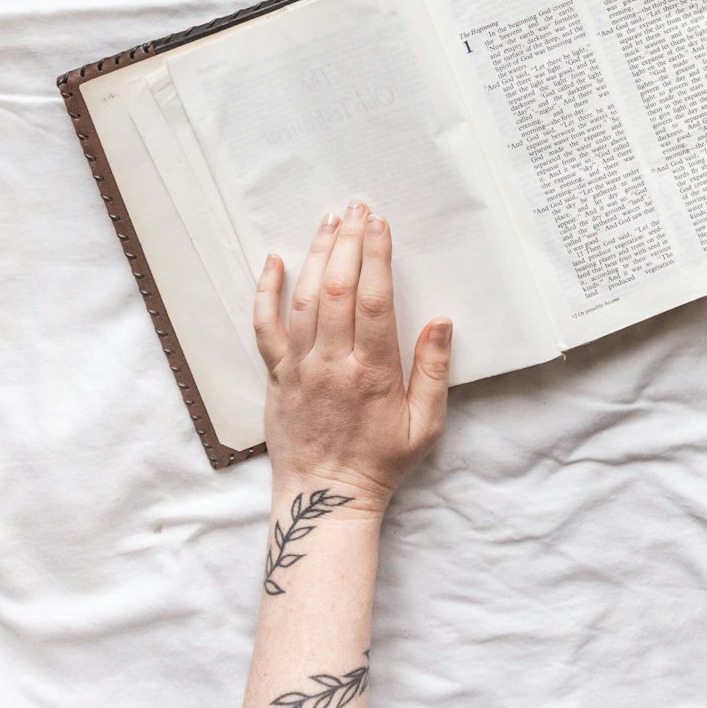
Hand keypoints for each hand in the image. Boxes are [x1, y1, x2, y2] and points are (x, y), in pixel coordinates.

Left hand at [252, 201, 453, 519]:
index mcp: (372, 373)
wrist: (324, 500)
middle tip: (357, 207)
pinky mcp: (276, 375)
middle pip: (337, 289)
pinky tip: (273, 261)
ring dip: (316, 254)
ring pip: (303, 299)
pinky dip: (265, 291)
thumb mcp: (425, 427)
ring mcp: (299, 367)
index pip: (373, 300)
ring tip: (328, 220)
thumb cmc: (381, 464)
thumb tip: (442, 323)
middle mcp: (331, 363)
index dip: (376, 256)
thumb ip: (434, 373)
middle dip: (348, 242)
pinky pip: (264, 327)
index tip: (380, 224)